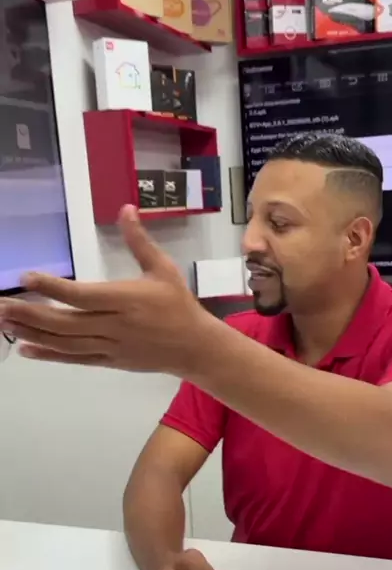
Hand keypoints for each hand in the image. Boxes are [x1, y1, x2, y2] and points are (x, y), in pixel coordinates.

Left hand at [0, 206, 214, 374]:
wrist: (194, 347)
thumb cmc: (177, 304)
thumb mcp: (163, 268)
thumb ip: (139, 241)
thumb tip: (125, 208)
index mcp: (126, 300)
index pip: (82, 295)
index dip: (52, 287)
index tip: (27, 276)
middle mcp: (114, 325)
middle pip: (66, 322)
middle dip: (30, 314)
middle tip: (0, 305)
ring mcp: (110, 346)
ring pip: (65, 342)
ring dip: (32, 333)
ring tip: (5, 323)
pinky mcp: (108, 361)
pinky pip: (74, 358)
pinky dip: (49, 355)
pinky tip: (25, 349)